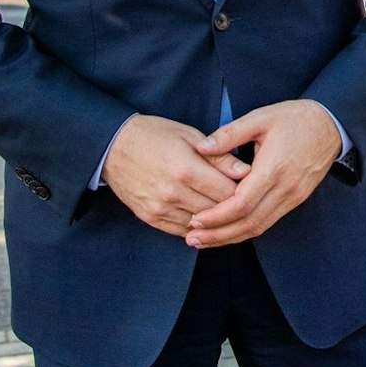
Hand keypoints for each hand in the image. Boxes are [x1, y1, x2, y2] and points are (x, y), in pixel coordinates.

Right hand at [100, 114, 250, 237]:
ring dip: (216, 219)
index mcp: (186, 169)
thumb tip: (246, 171)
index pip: (228, 192)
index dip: (244, 191)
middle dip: (233, 207)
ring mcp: (160, 208)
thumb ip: (219, 157)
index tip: (251, 185)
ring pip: (201, 225)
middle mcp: (173, 193)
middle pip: (217, 211)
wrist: (113, 146)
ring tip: (226, 208)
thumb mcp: (190, 136)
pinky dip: (197, 226)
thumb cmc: (155, 135)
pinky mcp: (150, 217)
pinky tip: (204, 215)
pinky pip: (182, 231)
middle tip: (244, 199)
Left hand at [184, 100, 340, 247]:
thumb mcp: (260, 118)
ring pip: (259, 227)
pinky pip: (268, 221)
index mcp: (274, 168)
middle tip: (192, 239)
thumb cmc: (293, 118)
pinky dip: (246, 230)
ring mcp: (293, 196)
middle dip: (218, 234)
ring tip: (204, 241)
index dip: (217, 216)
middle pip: (249, 222)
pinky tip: (228, 231)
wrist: (330, 124)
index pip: (242, 203)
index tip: (194, 219)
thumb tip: (202, 148)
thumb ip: (230, 133)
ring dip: (230, 237)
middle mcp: (285, 188)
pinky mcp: (296, 199)